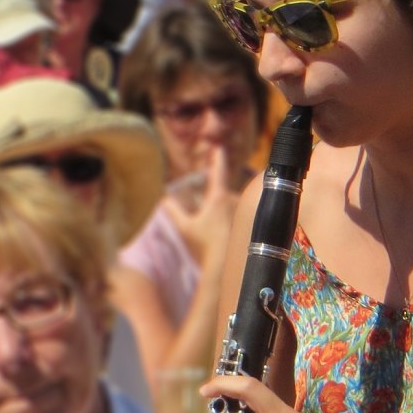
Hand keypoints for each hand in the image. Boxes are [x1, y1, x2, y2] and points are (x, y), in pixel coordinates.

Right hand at [166, 146, 242, 263]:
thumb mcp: (185, 228)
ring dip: (224, 214)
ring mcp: (243, 210)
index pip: (218, 171)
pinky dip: (231, 222)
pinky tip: (226, 237)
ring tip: (217, 234)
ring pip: (231, 206)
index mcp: (219, 197)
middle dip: (215, 205)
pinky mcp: (249, 221)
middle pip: (222, 194)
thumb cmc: (204, 246)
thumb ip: (173, 211)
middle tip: (209, 224)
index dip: (217, 158)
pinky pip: (239, 215)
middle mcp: (234, 200)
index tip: (218, 147)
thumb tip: (163, 199)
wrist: (225, 265)